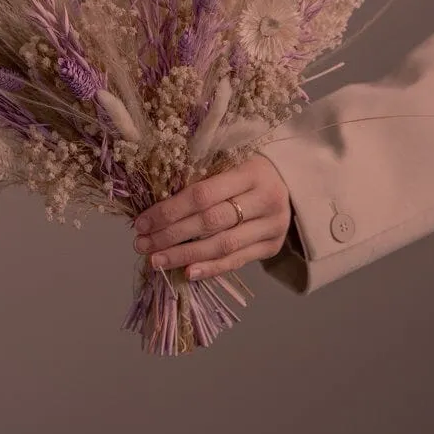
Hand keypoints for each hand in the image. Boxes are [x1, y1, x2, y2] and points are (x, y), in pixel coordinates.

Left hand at [132, 154, 292, 280]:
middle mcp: (265, 200)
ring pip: (222, 246)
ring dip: (184, 256)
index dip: (169, 210)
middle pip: (210, 222)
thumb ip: (201, 175)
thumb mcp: (230, 160)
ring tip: (156, 261)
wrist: (292, 183)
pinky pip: (236, 261)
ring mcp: (272, 226)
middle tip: (142, 244)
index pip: (202, 195)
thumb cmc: (248, 168)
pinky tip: (186, 272)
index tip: (142, 222)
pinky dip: (210, 268)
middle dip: (171, 235)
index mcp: (250, 172)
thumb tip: (154, 202)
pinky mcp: (272, 247)